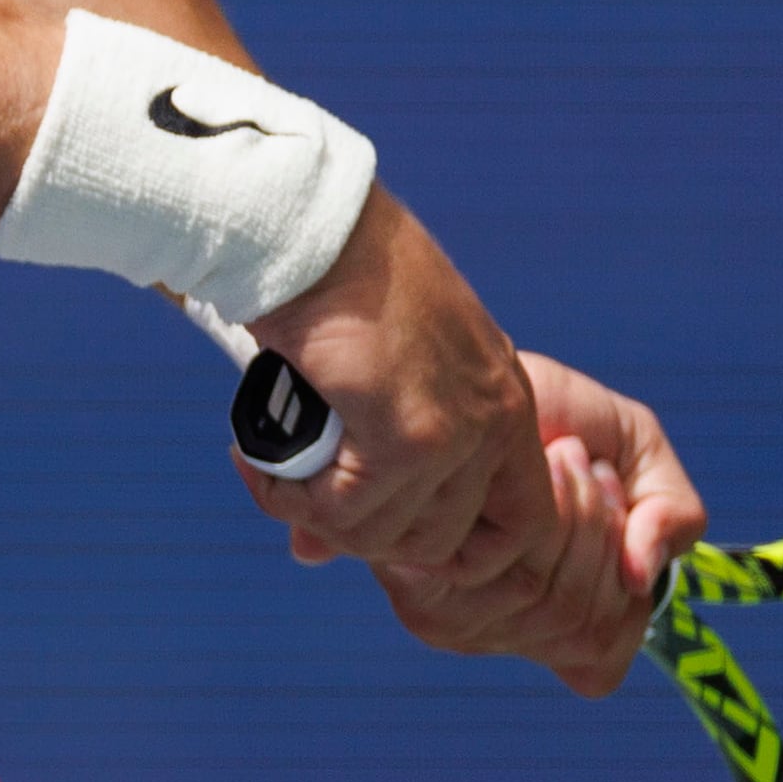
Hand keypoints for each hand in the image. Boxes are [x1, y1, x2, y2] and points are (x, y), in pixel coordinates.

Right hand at [236, 191, 539, 578]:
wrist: (312, 228)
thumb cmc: (339, 275)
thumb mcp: (384, 363)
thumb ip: (371, 445)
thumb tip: (316, 545)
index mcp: (505, 397)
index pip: (527, 522)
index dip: (466, 552)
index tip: (397, 538)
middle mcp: (495, 421)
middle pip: (443, 542)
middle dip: (363, 538)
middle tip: (303, 502)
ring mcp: (456, 434)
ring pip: (386, 536)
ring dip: (317, 518)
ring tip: (270, 471)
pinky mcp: (405, 439)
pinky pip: (342, 511)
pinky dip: (288, 499)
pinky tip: (255, 462)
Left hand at [362, 352, 708, 695]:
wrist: (468, 374)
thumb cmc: (554, 415)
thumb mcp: (640, 455)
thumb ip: (673, 514)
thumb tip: (640, 577)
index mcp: (546, 628)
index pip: (598, 666)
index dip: (621, 589)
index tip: (611, 493)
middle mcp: (499, 635)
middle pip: (584, 629)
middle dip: (603, 534)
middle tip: (582, 464)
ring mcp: (457, 625)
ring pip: (558, 605)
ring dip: (581, 517)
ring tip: (561, 456)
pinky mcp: (424, 590)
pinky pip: (527, 578)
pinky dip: (556, 513)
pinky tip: (541, 462)